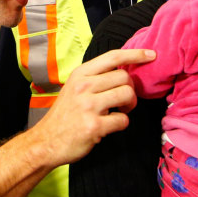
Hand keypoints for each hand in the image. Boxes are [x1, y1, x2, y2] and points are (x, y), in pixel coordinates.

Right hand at [31, 48, 155, 166]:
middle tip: (123, 102)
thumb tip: (124, 71)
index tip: (151, 55)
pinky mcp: (94, 126)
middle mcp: (83, 86)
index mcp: (80, 74)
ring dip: (129, 106)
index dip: (135, 54)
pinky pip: (123, 120)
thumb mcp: (74, 88)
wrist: (46, 142)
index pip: (113, 57)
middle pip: (124, 77)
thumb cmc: (65, 115)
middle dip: (130, 90)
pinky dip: (121, 124)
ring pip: (127, 95)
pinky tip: (109, 126)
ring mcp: (88, 106)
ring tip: (119, 112)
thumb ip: (95, 78)